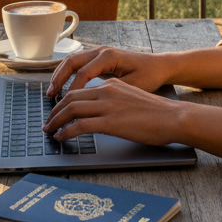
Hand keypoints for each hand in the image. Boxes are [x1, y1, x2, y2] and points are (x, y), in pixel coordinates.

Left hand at [42, 77, 184, 145]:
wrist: (173, 117)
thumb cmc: (157, 113)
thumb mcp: (132, 98)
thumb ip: (115, 100)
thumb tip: (102, 113)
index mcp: (112, 84)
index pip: (80, 89)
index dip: (64, 101)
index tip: (57, 111)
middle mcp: (107, 90)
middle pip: (71, 97)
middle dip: (55, 110)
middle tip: (48, 122)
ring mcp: (108, 105)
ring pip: (71, 109)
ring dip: (56, 121)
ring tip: (50, 130)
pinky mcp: (110, 121)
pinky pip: (80, 125)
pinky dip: (66, 131)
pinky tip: (61, 137)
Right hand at [45, 47, 171, 97]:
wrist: (160, 66)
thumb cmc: (150, 76)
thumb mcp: (132, 87)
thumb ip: (112, 94)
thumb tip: (94, 108)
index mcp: (108, 56)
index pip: (82, 73)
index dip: (71, 91)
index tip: (65, 107)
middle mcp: (101, 51)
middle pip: (71, 62)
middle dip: (58, 79)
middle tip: (50, 96)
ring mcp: (99, 53)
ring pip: (72, 61)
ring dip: (60, 75)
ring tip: (52, 92)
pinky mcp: (100, 59)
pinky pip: (78, 64)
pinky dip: (68, 74)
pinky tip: (63, 87)